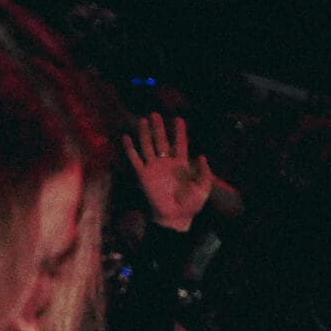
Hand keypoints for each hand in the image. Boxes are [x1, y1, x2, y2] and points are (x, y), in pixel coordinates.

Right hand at [121, 113, 213, 232]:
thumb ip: (204, 173)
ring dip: (145, 133)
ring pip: (148, 146)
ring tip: (143, 120)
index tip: (179, 119)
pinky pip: (135, 159)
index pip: (180, 144)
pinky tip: (127, 137)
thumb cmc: (191, 204)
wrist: (175, 217)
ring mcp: (154, 167)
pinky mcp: (143, 175)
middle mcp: (166, 163)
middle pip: (161, 141)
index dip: (179, 132)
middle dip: (159, 128)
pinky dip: (130, 148)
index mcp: (181, 165)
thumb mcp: (203, 188)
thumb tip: (202, 156)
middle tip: (155, 114)